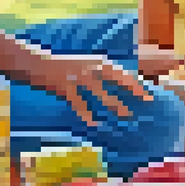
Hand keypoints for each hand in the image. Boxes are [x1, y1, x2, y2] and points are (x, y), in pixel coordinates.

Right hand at [27, 52, 151, 126]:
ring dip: (115, 104)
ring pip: (101, 93)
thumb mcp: (81, 66)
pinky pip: (79, 103)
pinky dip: (87, 114)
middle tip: (146, 101)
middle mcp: (89, 67)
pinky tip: (94, 123)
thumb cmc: (61, 67)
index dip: (134, 82)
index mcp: (95, 62)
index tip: (148, 92)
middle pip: (115, 78)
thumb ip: (96, 74)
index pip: (119, 72)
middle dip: (132, 89)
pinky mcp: (65, 87)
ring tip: (127, 115)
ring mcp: (77, 77)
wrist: (36, 63)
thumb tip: (112, 88)